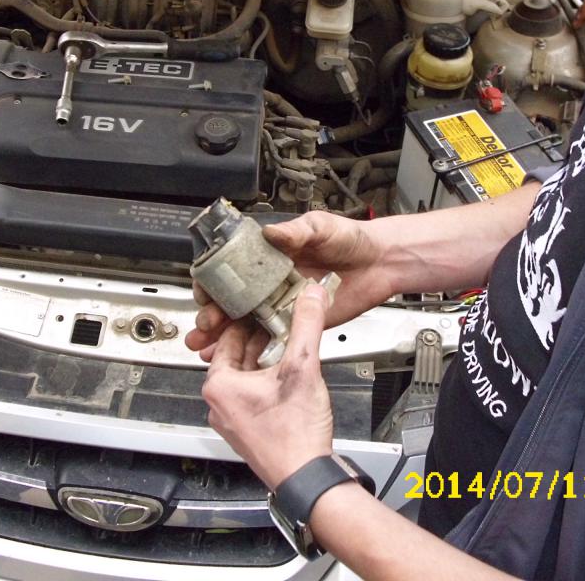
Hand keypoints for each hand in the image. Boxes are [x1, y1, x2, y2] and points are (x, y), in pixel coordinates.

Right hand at [187, 211, 391, 356]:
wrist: (379, 263)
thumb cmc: (350, 239)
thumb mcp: (320, 226)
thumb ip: (297, 231)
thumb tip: (271, 233)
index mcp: (269, 256)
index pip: (231, 268)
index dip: (214, 280)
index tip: (204, 290)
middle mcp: (270, 282)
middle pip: (231, 300)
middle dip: (211, 313)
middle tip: (205, 323)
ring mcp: (282, 304)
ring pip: (244, 322)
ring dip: (221, 335)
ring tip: (204, 345)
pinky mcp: (297, 324)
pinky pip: (270, 338)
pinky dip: (249, 349)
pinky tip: (230, 357)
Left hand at [201, 284, 333, 490]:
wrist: (306, 477)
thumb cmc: (294, 435)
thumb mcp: (302, 368)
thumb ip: (306, 326)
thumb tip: (310, 296)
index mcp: (218, 386)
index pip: (227, 337)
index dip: (250, 319)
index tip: (265, 307)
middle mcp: (218, 404)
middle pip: (237, 356)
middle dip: (261, 340)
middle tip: (281, 325)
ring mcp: (231, 420)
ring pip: (245, 377)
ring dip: (265, 361)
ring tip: (288, 349)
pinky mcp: (246, 430)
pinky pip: (252, 396)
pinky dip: (267, 382)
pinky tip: (289, 379)